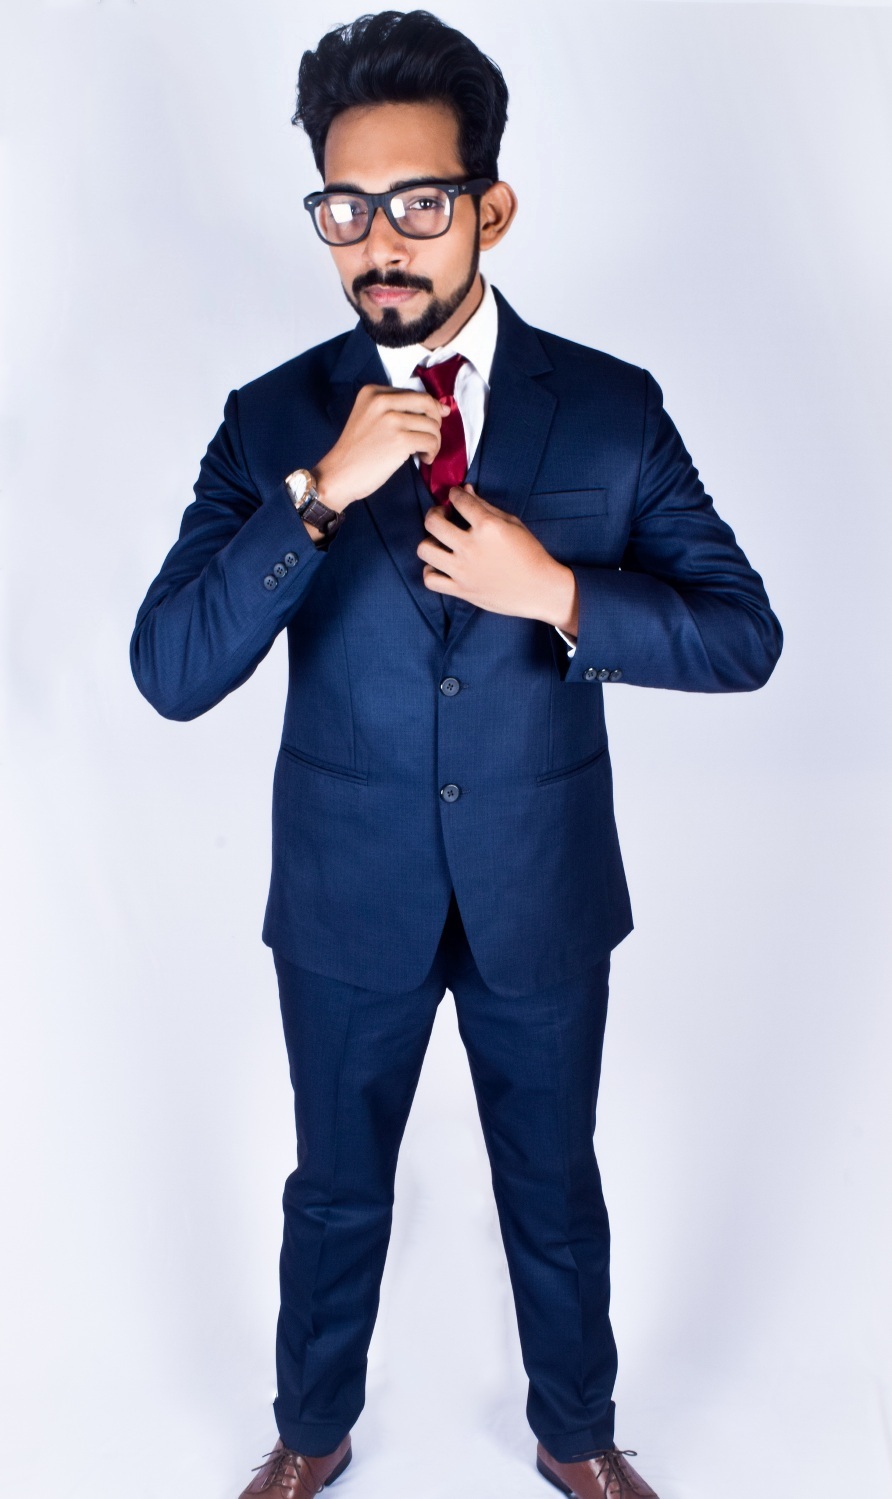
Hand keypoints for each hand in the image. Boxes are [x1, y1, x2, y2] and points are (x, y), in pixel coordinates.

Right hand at [313, 384, 447, 511]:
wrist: (339, 473)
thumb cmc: (356, 451)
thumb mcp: (369, 417)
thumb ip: (397, 409)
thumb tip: (442, 409)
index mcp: (373, 392)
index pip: (414, 393)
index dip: (430, 407)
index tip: (437, 419)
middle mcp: (382, 401)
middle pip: (427, 404)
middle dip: (436, 422)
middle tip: (431, 438)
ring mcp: (391, 420)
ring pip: (432, 425)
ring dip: (434, 442)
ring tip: (424, 453)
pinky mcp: (400, 440)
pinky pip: (431, 441)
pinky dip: (432, 452)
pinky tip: (423, 459)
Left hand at [416, 485, 578, 632]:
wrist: (540, 589)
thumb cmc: (530, 553)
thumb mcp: (512, 523)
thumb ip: (485, 506)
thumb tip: (465, 490)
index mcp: (487, 527)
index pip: (459, 500)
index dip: (455, 494)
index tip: (456, 496)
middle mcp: (471, 547)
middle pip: (433, 523)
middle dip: (435, 513)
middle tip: (444, 515)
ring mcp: (463, 571)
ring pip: (425, 550)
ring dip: (430, 541)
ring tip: (441, 542)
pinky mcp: (461, 590)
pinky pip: (430, 580)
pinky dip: (431, 571)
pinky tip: (442, 565)